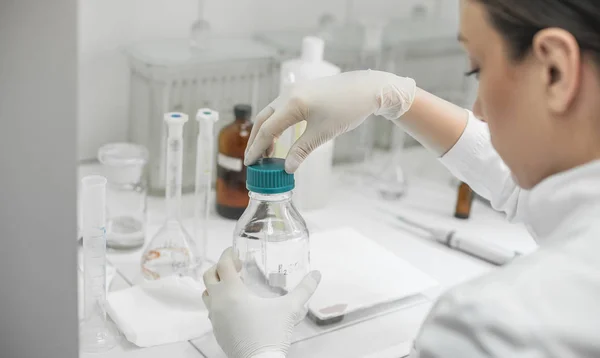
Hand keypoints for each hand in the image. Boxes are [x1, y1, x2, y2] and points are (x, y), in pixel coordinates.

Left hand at [202, 248, 321, 357]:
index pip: (222, 264)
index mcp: (232, 292)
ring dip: (217, 285)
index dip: (228, 253)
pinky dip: (219, 302)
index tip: (235, 250)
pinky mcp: (216, 330)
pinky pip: (211, 310)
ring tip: (235, 285)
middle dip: (220, 267)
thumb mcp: (290, 308)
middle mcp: (218, 302)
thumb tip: (317, 274)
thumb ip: (304, 289)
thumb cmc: (272, 332)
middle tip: (236, 267)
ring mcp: (214, 317)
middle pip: (209, 276)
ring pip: (207, 294)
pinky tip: (236, 306)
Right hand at [244, 70, 415, 172]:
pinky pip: (282, 108)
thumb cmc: (347, 109)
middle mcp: (289, 94)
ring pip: (272, 113)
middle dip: (257, 139)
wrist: (368, 89)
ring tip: (267, 151)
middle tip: (254, 158)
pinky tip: (281, 135)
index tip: (250, 162)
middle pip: (264, 119)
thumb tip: (287, 168)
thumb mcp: (323, 133)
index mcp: (292, 103)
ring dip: (267, 131)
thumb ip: (301, 150)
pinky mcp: (304, 91)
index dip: (257, 148)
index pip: (267, 129)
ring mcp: (296, 90)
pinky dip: (277, 123)